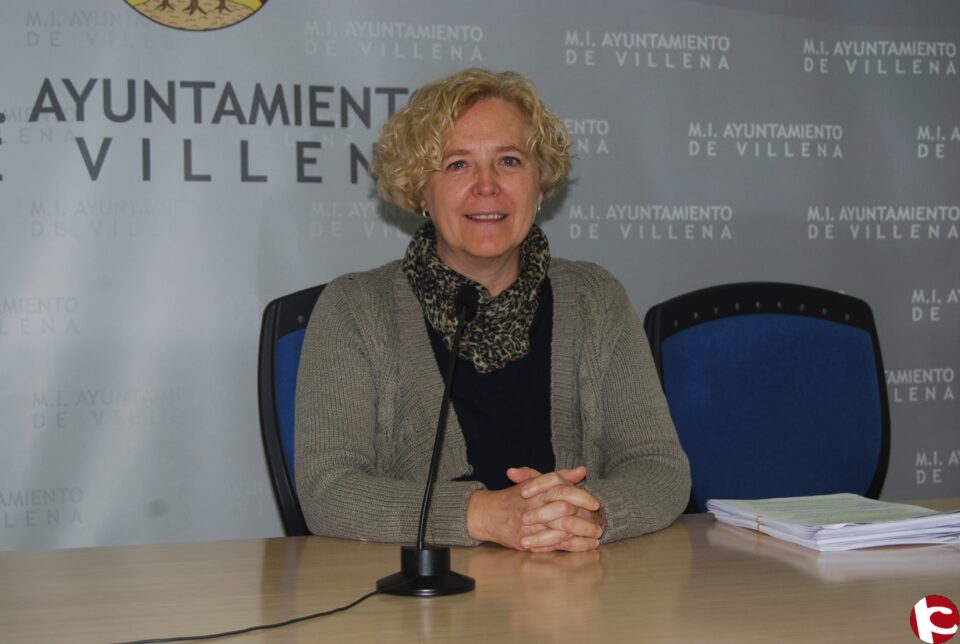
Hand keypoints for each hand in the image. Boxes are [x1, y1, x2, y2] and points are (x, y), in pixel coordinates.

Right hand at [466, 466, 603, 551]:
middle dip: (583, 520)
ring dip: (579, 537)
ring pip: (558, 531)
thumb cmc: (514, 498)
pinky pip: (550, 545)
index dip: (580, 496)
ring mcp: (528, 525)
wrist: (486, 513)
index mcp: (536, 490)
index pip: (561, 490)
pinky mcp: (524, 541)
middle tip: (600, 526)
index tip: (595, 504)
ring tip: (595, 540)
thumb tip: (582, 470)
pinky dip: (568, 547)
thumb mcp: (535, 482)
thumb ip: (560, 476)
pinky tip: (581, 547)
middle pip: (562, 511)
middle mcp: (532, 506)